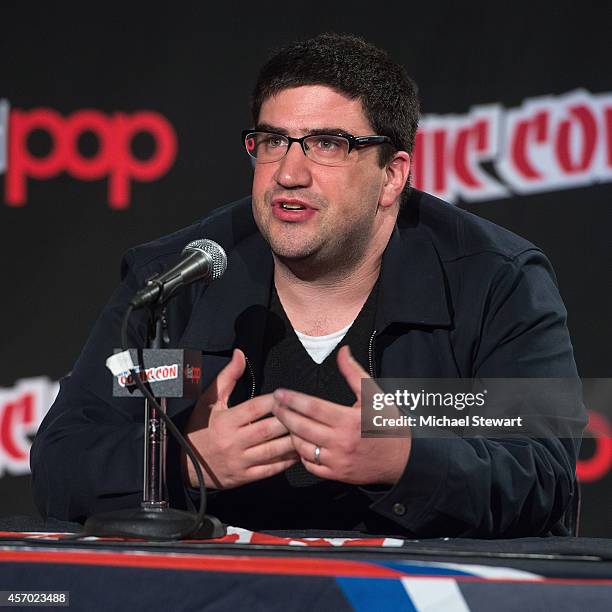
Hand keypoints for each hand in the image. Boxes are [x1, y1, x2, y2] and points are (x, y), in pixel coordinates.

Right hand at [183, 349, 298, 488]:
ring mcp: (239, 461)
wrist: (185, 465)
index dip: (274, 401)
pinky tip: (298, 453)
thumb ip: (227, 377)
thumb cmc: (200, 428)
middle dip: (288, 421)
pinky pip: (269, 469)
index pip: (255, 408)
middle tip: (304, 414)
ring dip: (292, 442)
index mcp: (225, 421)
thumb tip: (240, 354)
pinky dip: (286, 462)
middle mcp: (233, 441)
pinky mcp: (244, 477)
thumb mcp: (209, 401)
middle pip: (267, 430)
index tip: (287, 396)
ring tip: (307, 433)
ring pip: (272, 451)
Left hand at [272, 345, 410, 485]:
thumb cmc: (388, 424)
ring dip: (291, 434)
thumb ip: (353, 372)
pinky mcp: (337, 475)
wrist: (404, 458)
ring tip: (285, 422)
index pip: (312, 407)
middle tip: (274, 405)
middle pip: (302, 427)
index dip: (292, 400)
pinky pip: (310, 465)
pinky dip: (301, 454)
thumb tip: (342, 351)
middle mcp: (341, 442)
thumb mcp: (373, 394)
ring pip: (302, 447)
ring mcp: (337, 460)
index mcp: (349, 420)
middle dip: (284, 415)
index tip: (279, 393)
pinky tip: (300, 442)